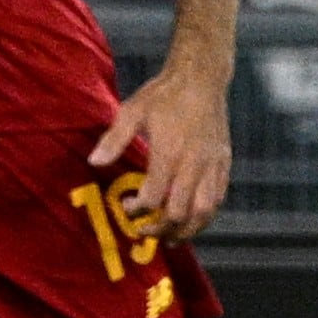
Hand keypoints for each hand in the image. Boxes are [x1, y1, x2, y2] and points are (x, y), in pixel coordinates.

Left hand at [92, 67, 232, 243]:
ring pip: (205, 210)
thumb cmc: (163, 95)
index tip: (127, 207)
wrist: (202, 79)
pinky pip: (219, 197)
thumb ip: (114, 140)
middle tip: (145, 231)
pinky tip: (194, 218)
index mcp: (169, 153)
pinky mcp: (224, 163)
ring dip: (188, 229)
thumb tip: (94, 163)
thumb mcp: (131, 111)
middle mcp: (194, 164)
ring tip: (172, 237)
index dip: (138, 209)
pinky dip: (206, 214)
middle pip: (181, 212)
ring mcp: (212, 165)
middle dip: (161, 227)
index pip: (154, 196)